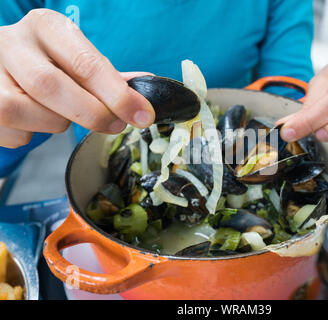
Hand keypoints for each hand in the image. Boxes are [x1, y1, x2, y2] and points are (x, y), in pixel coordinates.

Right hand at [0, 9, 154, 148]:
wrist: (1, 63)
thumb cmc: (48, 61)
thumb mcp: (76, 57)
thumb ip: (108, 75)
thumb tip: (149, 86)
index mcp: (45, 27)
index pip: (84, 62)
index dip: (117, 94)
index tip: (142, 115)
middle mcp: (10, 43)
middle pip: (50, 86)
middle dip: (92, 113)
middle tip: (116, 125)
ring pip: (29, 113)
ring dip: (57, 123)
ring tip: (61, 112)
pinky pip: (16, 135)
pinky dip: (34, 134)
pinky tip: (34, 118)